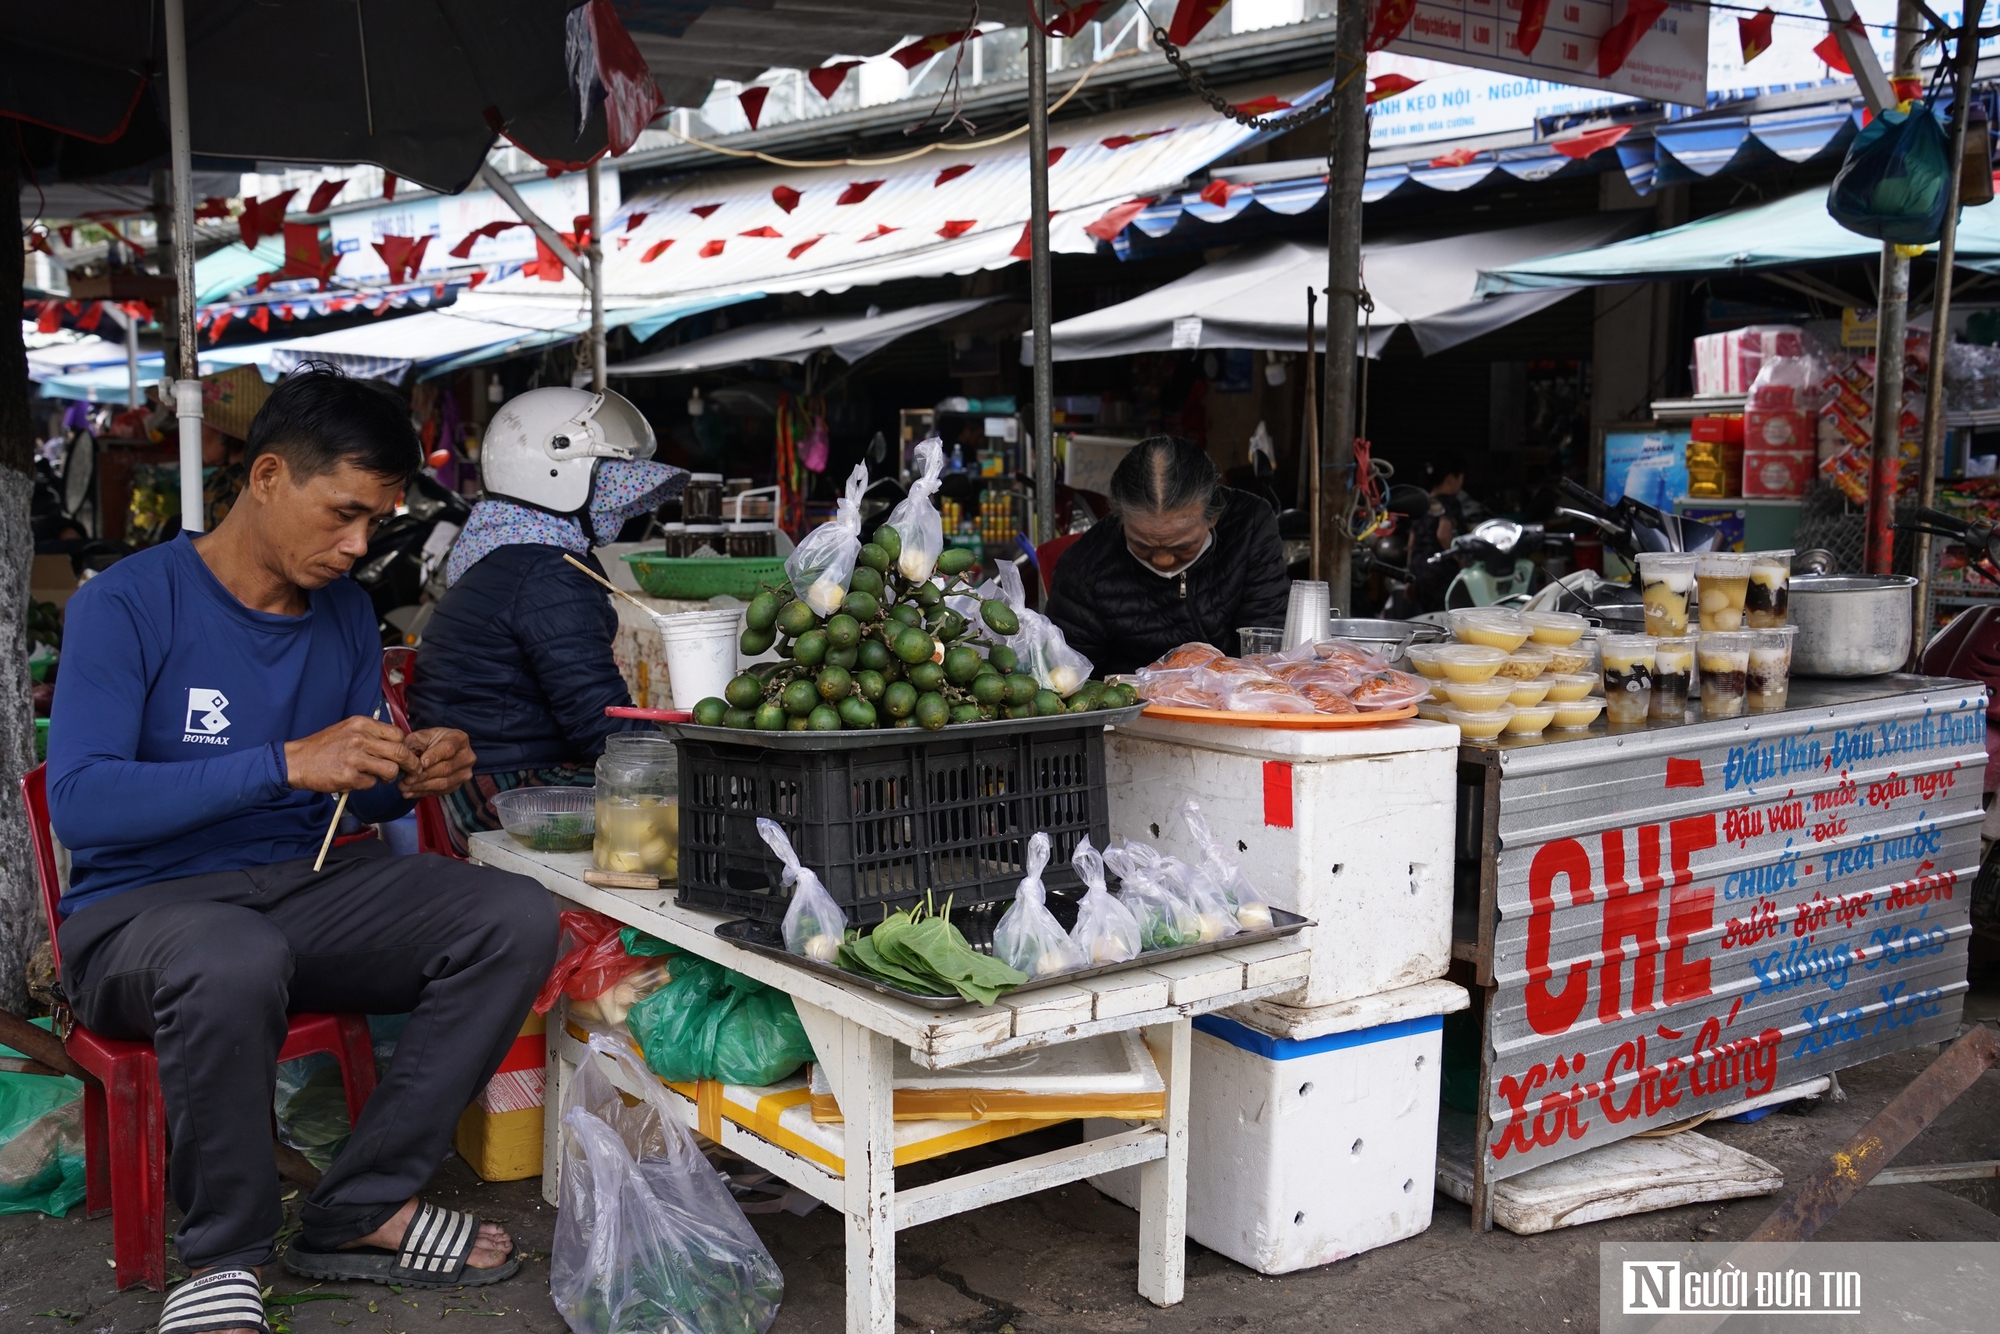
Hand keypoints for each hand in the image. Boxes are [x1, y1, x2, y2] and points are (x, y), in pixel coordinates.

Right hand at [285, 717, 413, 792]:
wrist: (297, 760)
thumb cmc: (324, 746)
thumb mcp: (348, 729)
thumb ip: (372, 734)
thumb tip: (398, 744)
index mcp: (362, 724)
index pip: (398, 734)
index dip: (406, 746)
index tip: (406, 755)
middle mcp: (360, 739)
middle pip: (400, 752)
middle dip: (411, 764)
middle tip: (412, 770)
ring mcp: (354, 758)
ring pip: (391, 770)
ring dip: (389, 777)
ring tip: (381, 777)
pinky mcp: (348, 776)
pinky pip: (372, 784)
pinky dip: (368, 785)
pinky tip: (357, 780)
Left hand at [400, 728, 475, 797]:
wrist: (440, 749)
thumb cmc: (430, 741)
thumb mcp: (422, 735)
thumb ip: (415, 743)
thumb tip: (407, 756)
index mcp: (459, 739)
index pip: (448, 749)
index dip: (434, 756)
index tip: (420, 763)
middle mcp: (467, 756)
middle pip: (446, 768)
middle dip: (424, 775)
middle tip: (406, 779)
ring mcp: (464, 773)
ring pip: (444, 783)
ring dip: (422, 787)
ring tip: (404, 787)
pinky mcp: (458, 785)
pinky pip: (441, 792)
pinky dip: (423, 793)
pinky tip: (409, 793)